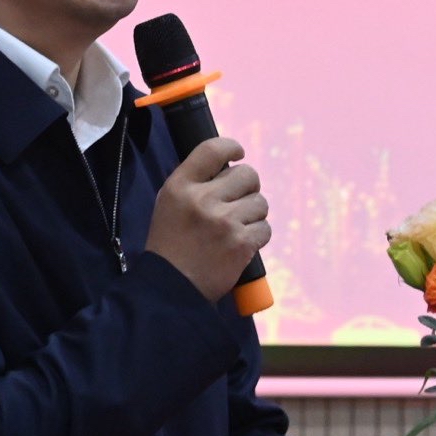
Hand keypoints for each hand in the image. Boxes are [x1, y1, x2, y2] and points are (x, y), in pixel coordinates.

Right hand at [145, 136, 269, 302]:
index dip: (232, 147)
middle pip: (247, 174)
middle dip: (248, 187)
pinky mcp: (241, 243)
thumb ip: (194, 182)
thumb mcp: (169, 204)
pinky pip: (265, 228)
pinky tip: (241, 244)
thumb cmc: (170, 245)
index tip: (239, 153)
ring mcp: (224, 222)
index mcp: (181, 186)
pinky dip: (257, 236)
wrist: (171, 288)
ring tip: (235, 228)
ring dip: (253, 214)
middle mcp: (203, 199)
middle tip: (238, 201)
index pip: (213, 148)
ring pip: (260, 203)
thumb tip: (228, 165)